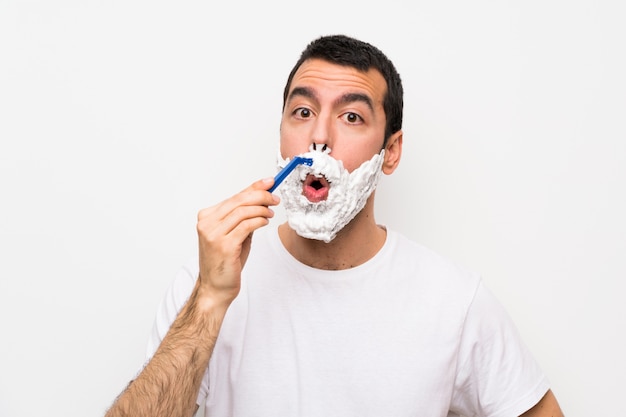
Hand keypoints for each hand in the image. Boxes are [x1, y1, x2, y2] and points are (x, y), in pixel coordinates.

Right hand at [196, 178, 278, 305]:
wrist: (215, 288)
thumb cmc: (226, 261)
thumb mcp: (234, 234)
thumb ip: (243, 217)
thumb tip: (262, 198)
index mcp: (206, 217)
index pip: (234, 197)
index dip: (253, 187)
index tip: (269, 182)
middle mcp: (207, 223)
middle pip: (238, 201)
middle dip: (260, 196)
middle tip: (275, 198)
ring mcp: (214, 234)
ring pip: (243, 211)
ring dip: (262, 209)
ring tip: (271, 213)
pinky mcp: (224, 245)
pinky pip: (246, 226)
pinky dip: (259, 221)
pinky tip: (265, 222)